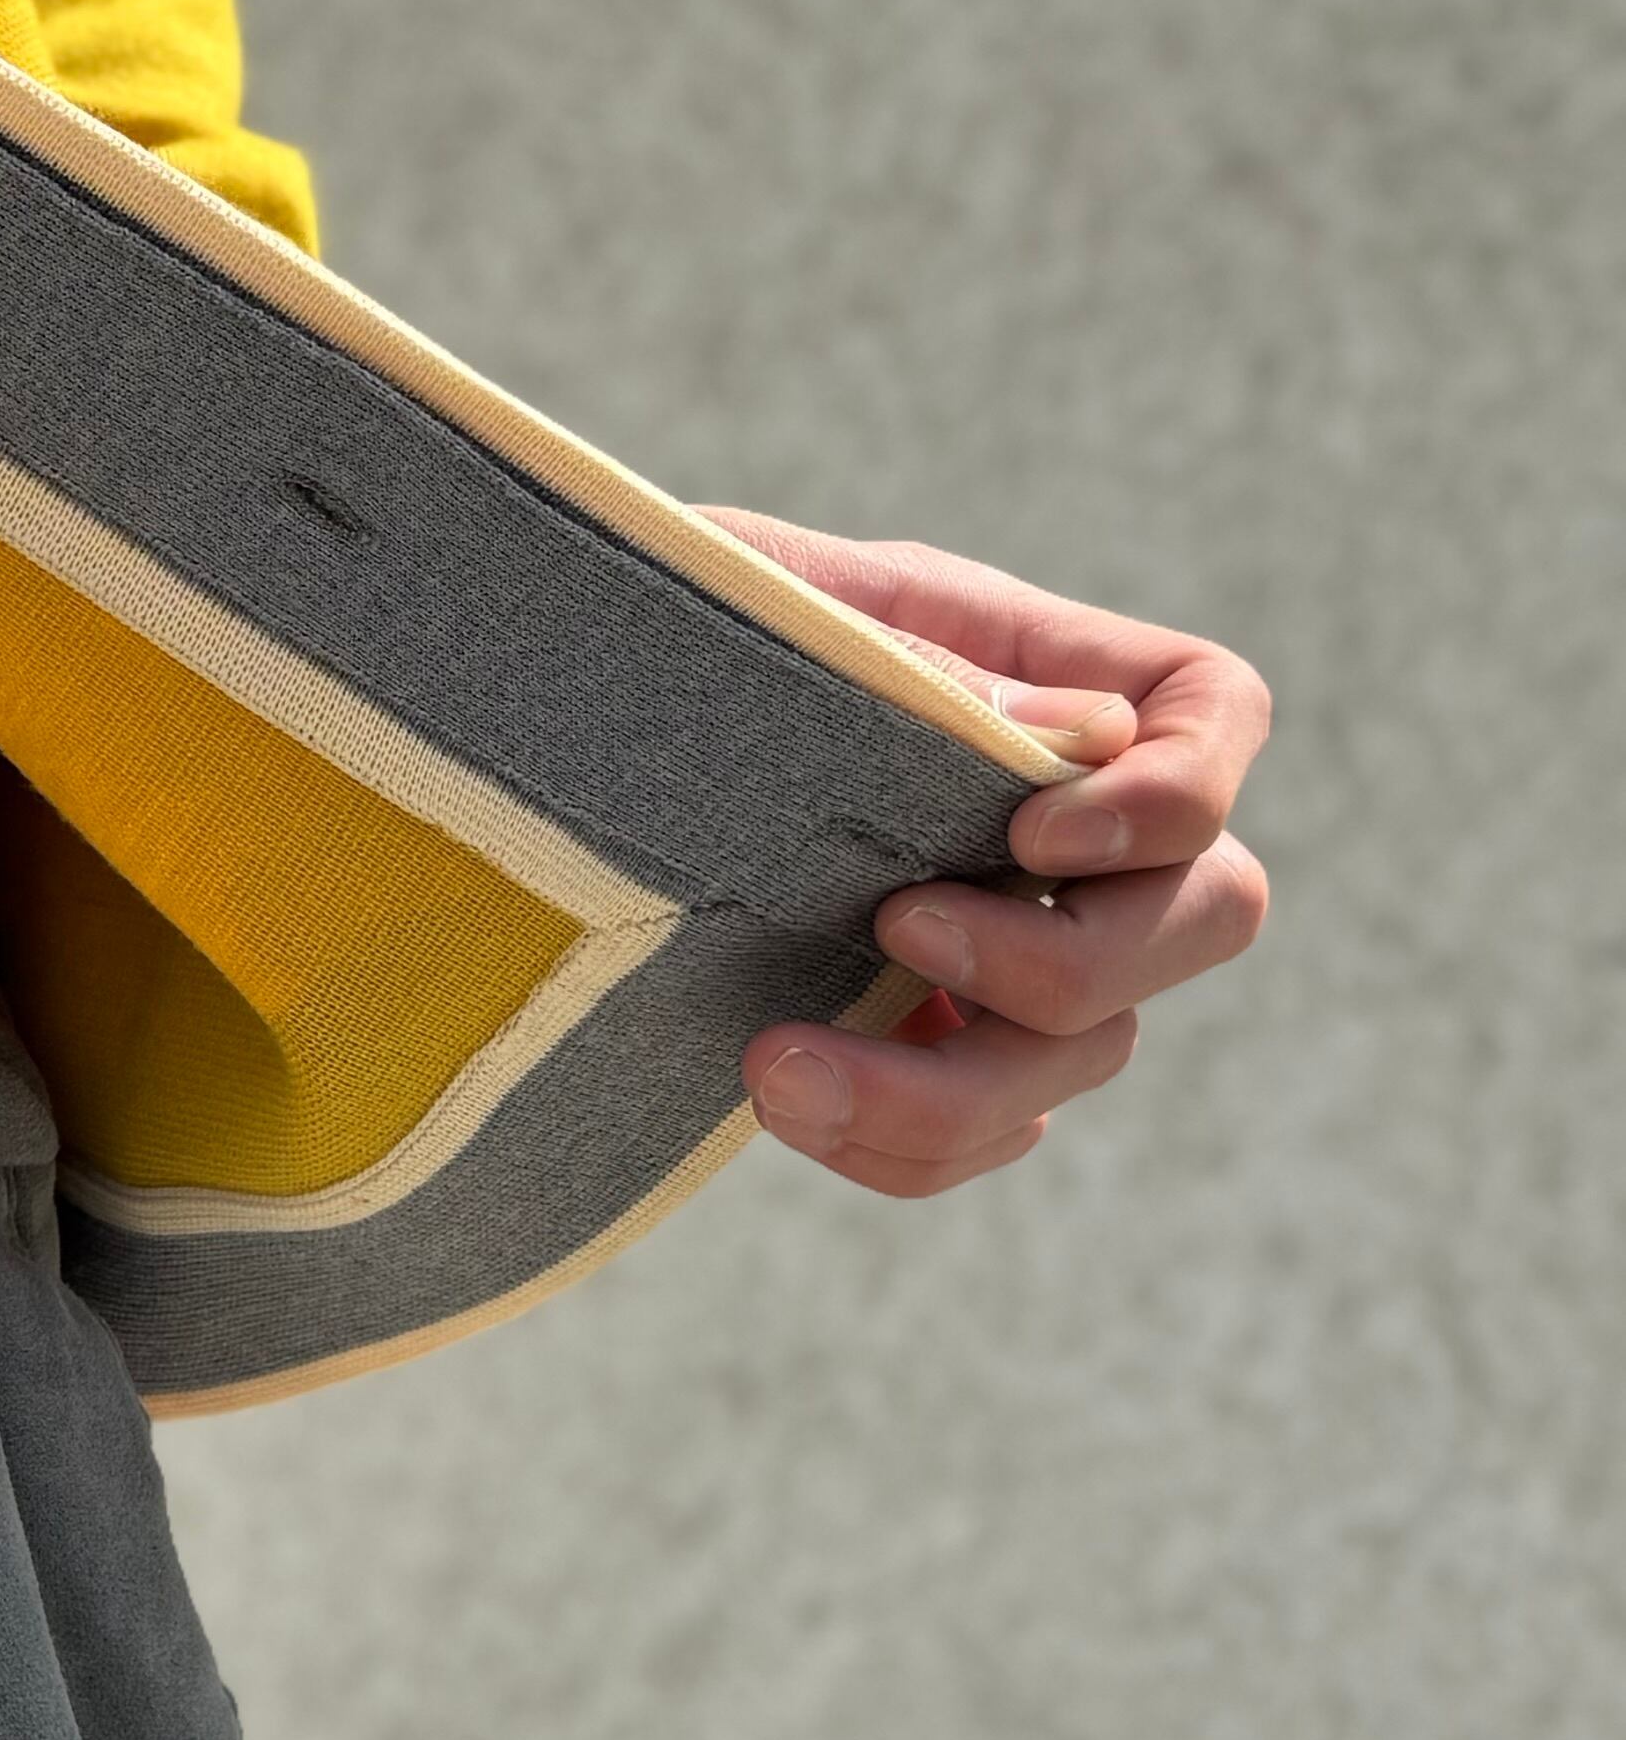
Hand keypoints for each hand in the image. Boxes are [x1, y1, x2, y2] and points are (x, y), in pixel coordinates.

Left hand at [700, 516, 1270, 1200]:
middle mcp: (1040, 816)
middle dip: (1070, 961)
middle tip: (898, 934)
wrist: (529, 730)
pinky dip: (899, 1145)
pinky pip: (982, 1136)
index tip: (1029, 837)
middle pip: (1206, 912)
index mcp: (1015, 665)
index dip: (1174, 791)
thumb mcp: (741, 594)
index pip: (1210, 707)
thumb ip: (898, 654)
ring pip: (1089, 1051)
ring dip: (950, 1088)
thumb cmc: (638, 622)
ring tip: (775, 1067)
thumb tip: (1080, 738)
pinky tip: (776, 1103)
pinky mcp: (928, 1049)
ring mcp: (1002, 945)